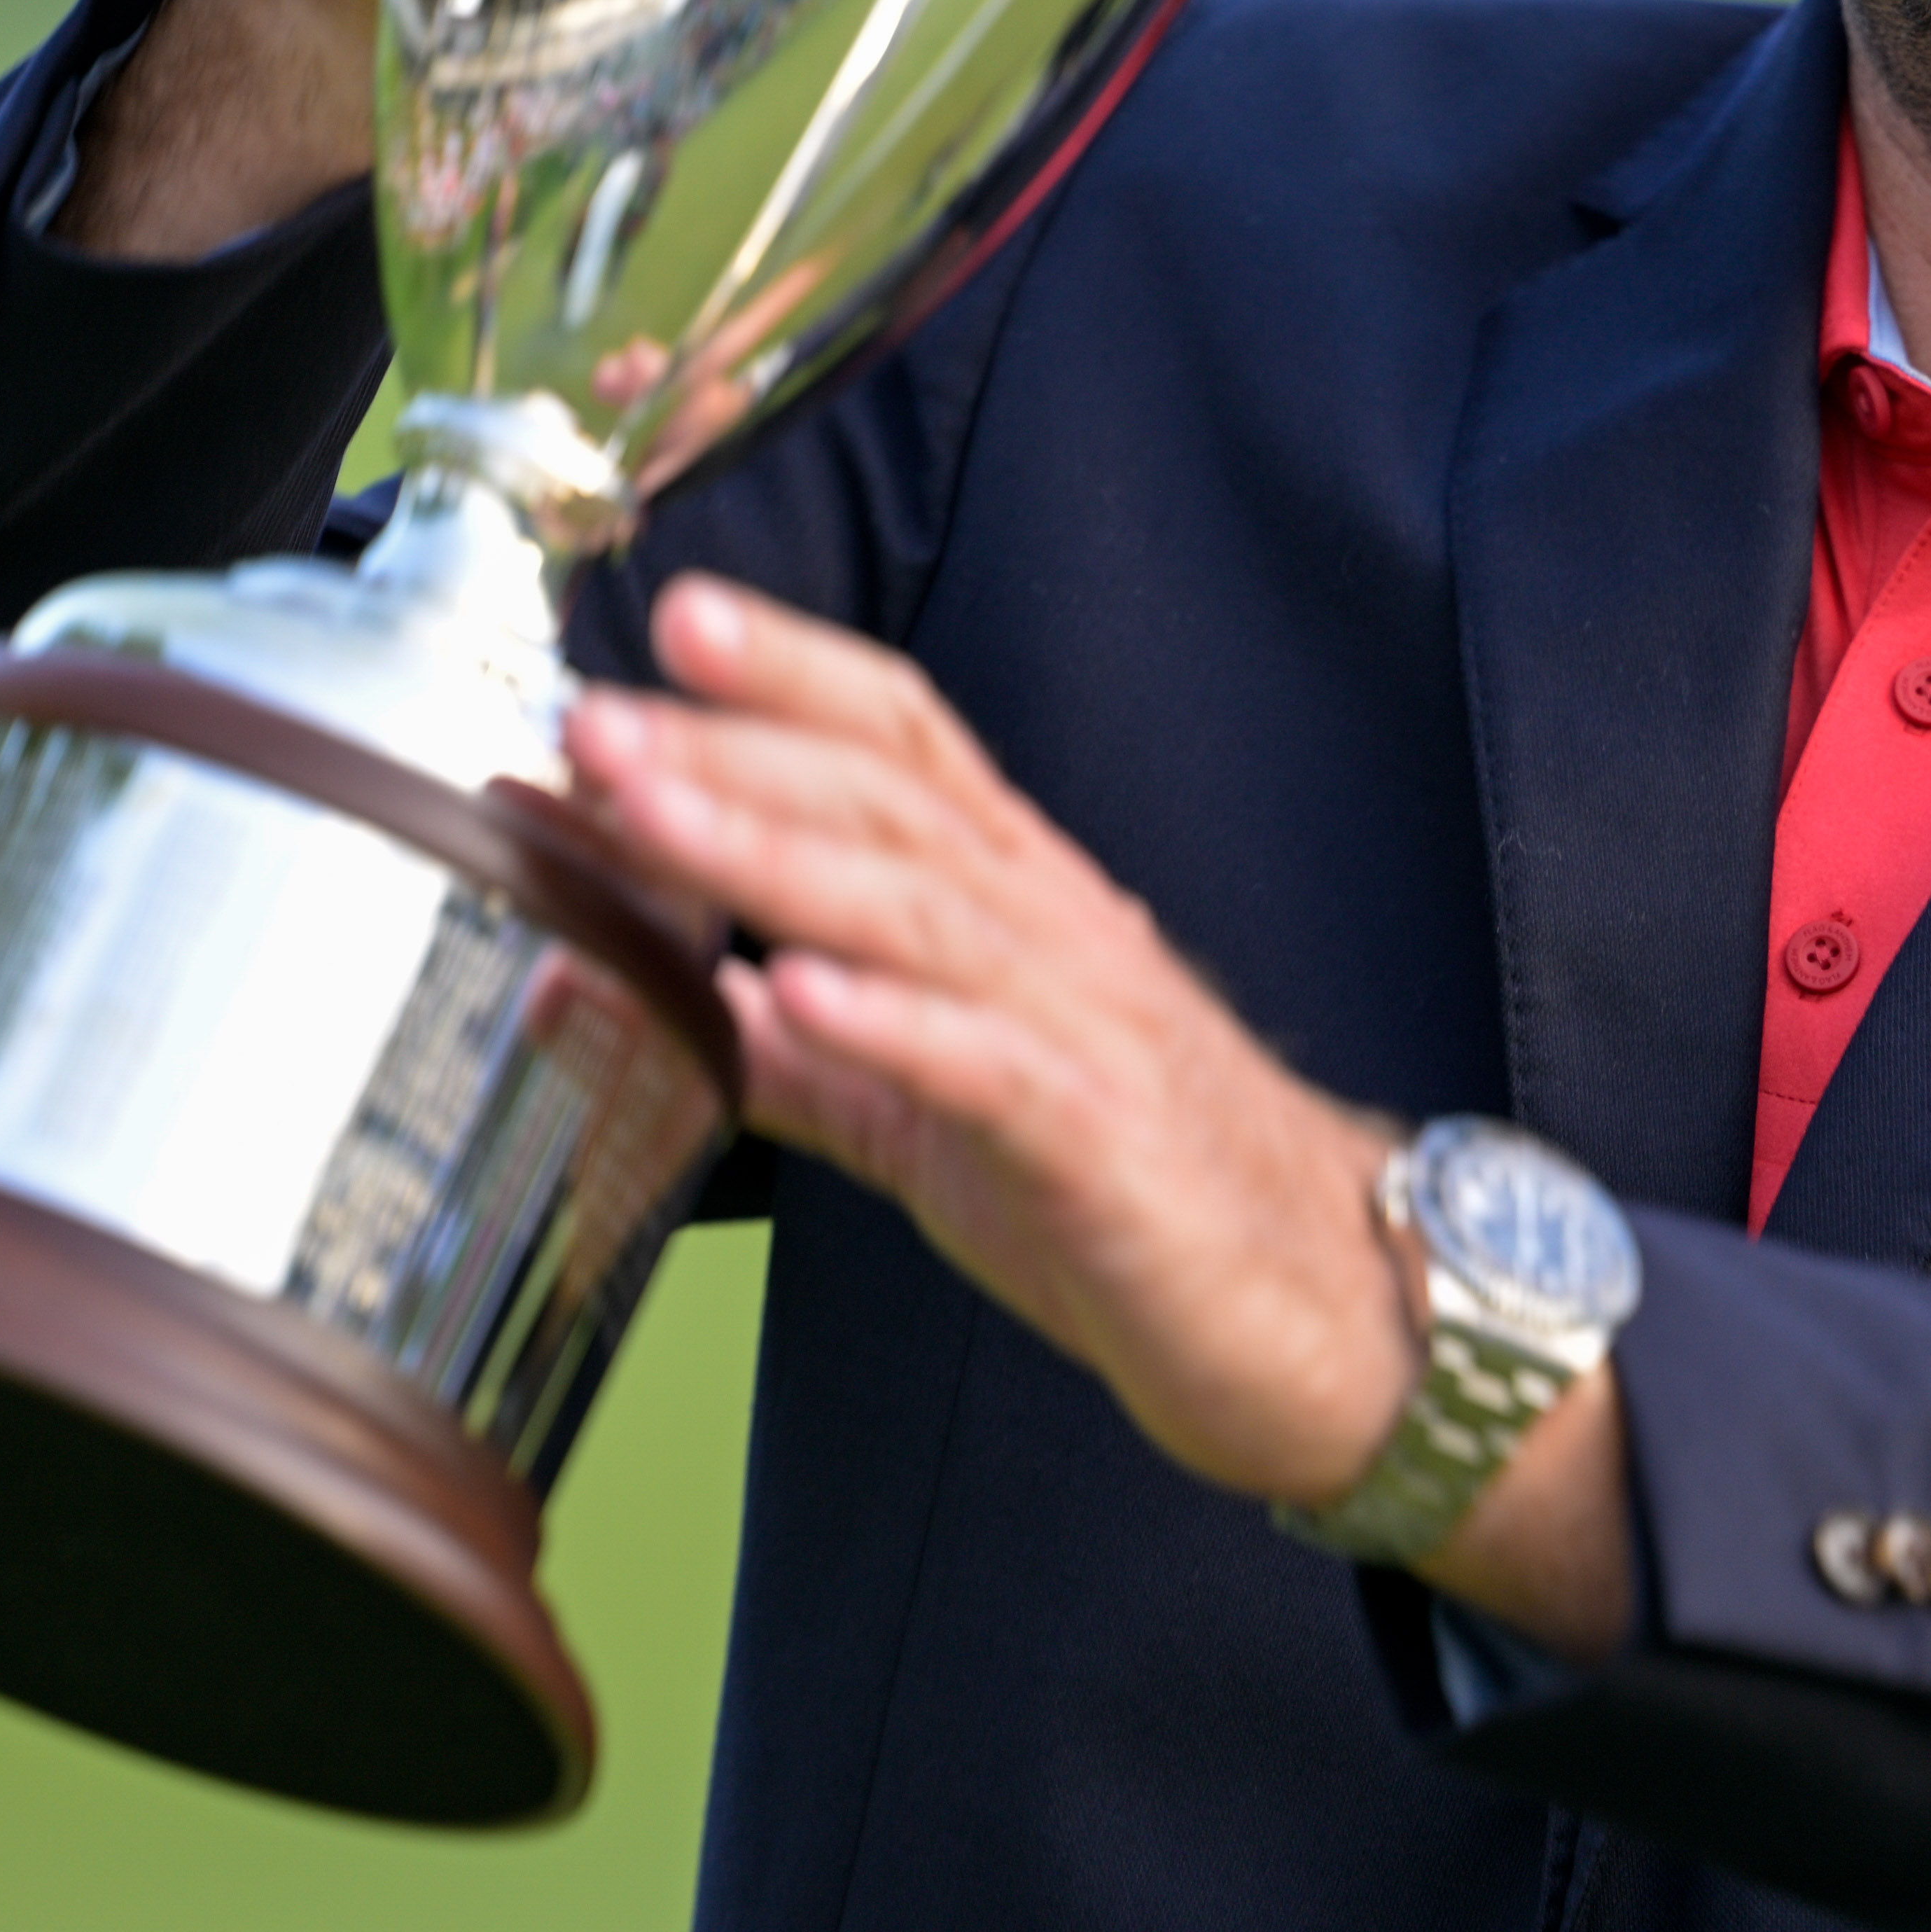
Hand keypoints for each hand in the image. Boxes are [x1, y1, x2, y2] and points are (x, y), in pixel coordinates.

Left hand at [568, 579, 1637, 1651]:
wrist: (1334, 1315)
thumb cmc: (1129, 1194)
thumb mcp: (931, 1112)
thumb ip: (785, 1053)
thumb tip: (607, 995)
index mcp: (1018, 905)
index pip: (906, 742)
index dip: (795, 672)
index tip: (676, 616)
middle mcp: (1055, 933)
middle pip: (889, 802)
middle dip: (737, 748)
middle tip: (596, 713)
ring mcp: (1088, 1030)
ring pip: (920, 910)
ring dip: (773, 854)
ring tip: (648, 814)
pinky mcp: (1106, 1145)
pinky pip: (989, 1067)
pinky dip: (887, 1023)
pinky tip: (789, 991)